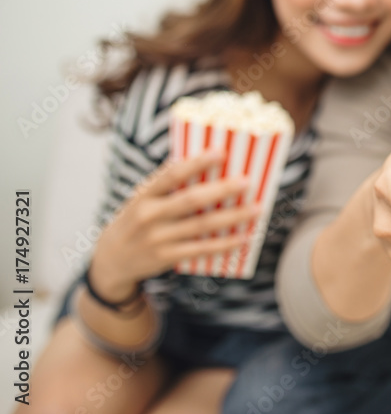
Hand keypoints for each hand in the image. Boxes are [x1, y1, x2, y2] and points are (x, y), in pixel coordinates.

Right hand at [89, 151, 258, 302]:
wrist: (110, 261)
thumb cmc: (135, 221)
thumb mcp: (141, 200)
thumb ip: (167, 186)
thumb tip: (206, 164)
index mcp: (144, 195)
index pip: (171, 174)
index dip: (197, 162)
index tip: (221, 152)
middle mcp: (149, 216)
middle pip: (191, 200)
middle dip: (222, 190)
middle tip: (247, 181)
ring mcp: (157, 238)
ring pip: (202, 226)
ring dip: (232, 217)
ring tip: (257, 208)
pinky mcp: (166, 257)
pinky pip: (201, 249)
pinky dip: (224, 244)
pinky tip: (243, 237)